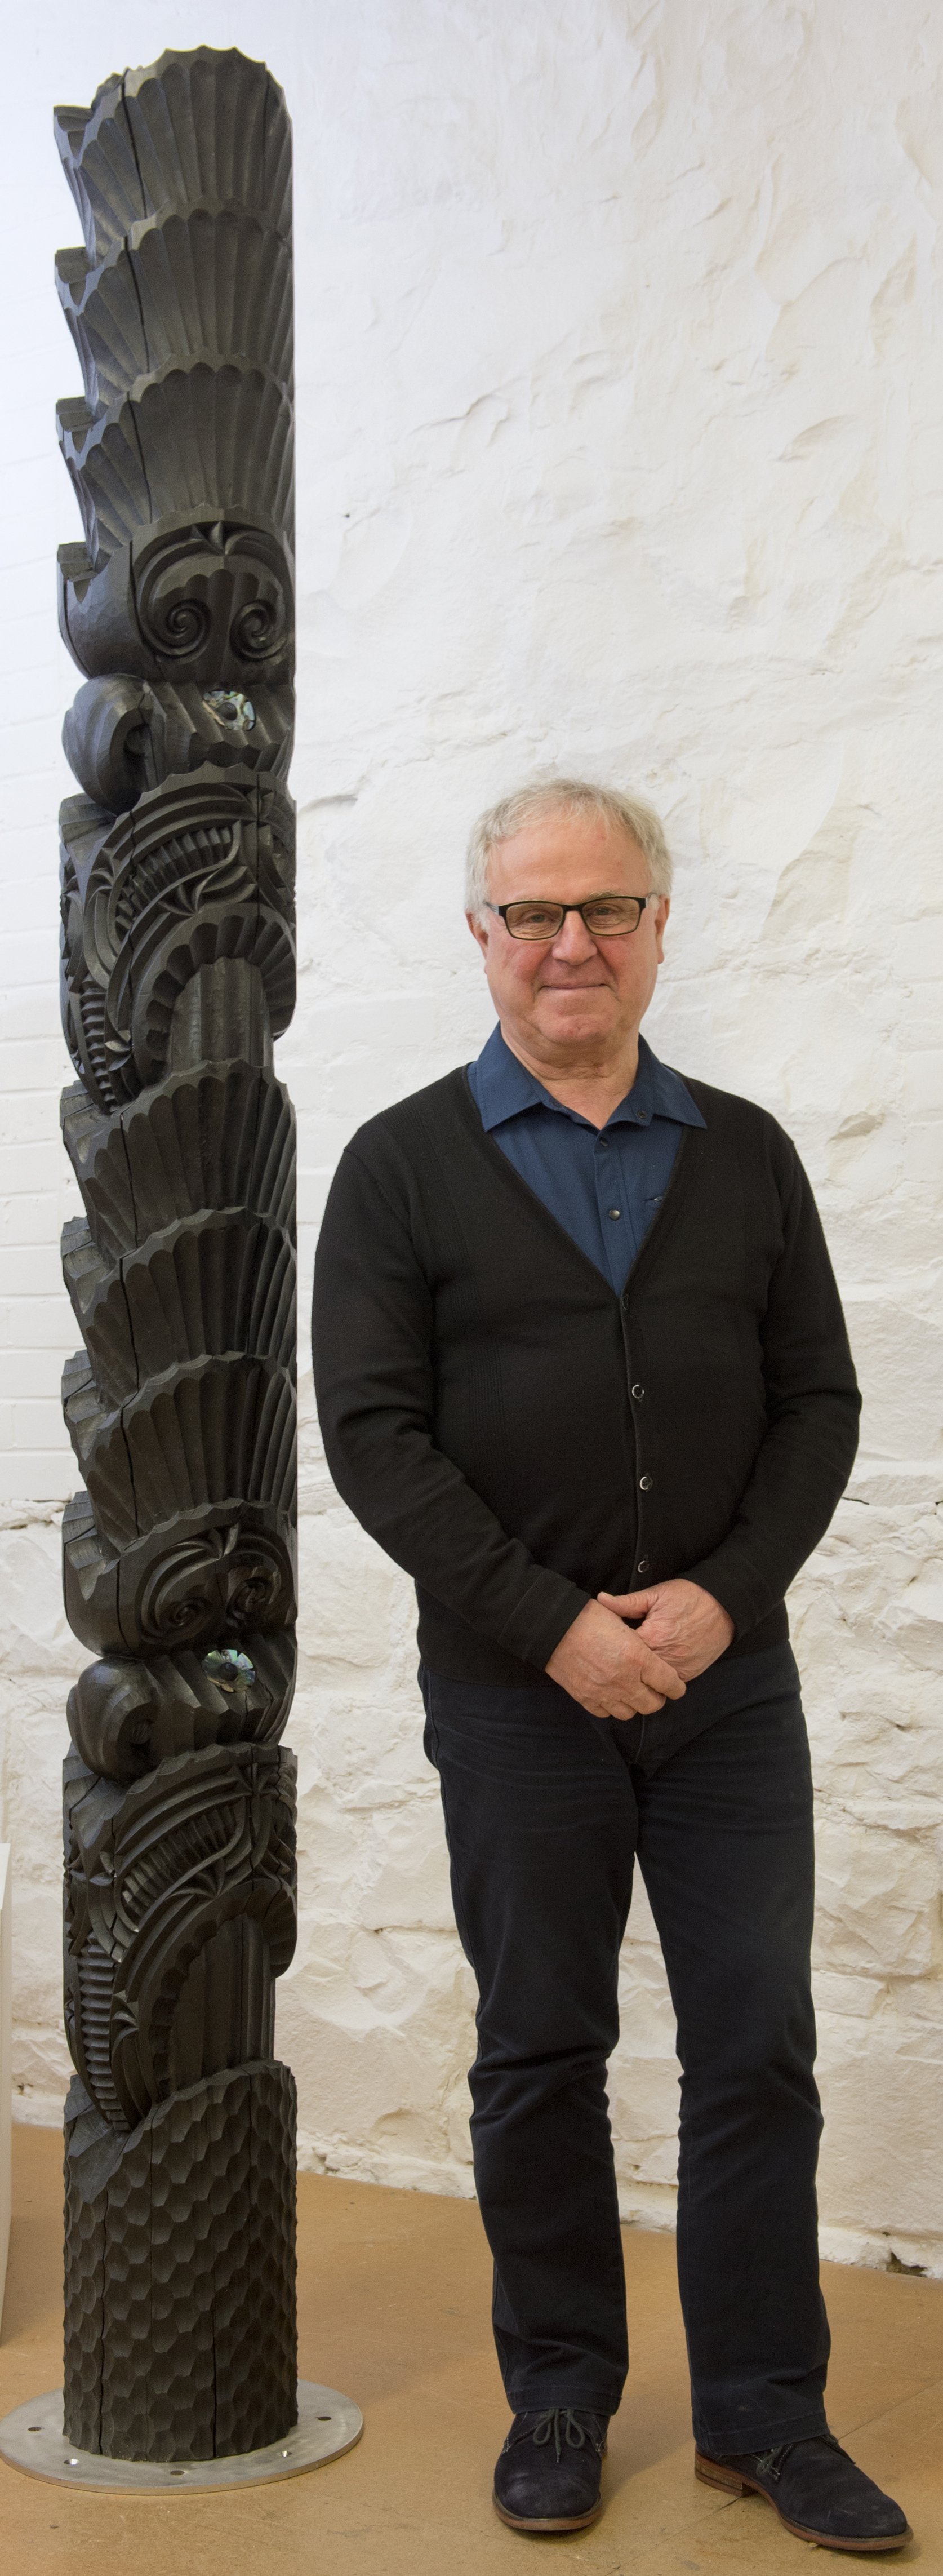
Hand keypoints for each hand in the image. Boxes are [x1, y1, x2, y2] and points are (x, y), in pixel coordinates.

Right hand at [546, 1597, 685, 1720]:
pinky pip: (606, 1714)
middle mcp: (623, 1679)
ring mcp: (603, 1692)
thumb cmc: (588, 1617)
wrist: (552, 1627)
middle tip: (654, 1689)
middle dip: (658, 1698)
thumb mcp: (621, 1622)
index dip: (677, 1687)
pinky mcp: (585, 1698)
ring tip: (631, 1692)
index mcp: (637, 1657)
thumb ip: (639, 1642)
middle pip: (653, 1705)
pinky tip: (611, 1694)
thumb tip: (650, 1652)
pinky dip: (612, 1706)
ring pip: (630, 1713)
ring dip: (634, 1704)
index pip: (669, 1683)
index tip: (676, 1686)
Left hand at [597, 1578, 734, 1683]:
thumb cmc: (689, 1597)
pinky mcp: (689, 1674)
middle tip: (613, 1658)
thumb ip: (627, 1602)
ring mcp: (678, 1669)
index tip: (605, 1644)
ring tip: (630, 1665)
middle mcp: (665, 1658)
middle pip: (634, 1671)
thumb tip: (601, 1599)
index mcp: (652, 1637)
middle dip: (623, 1665)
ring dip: (640, 1675)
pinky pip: (667, 1683)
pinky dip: (656, 1679)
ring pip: (649, 1682)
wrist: (724, 1606)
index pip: (622, 1652)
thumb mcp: (657, 1595)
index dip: (611, 1649)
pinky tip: (649, 1669)